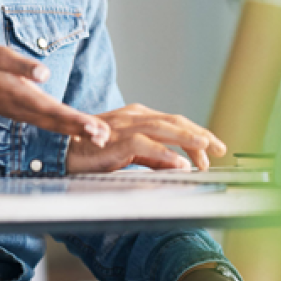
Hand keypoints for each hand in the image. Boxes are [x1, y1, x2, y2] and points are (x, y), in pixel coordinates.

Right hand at [0, 46, 109, 144]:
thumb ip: (22, 64)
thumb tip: (44, 73)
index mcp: (19, 95)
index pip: (54, 111)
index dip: (76, 120)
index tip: (95, 127)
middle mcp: (20, 109)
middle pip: (56, 123)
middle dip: (81, 130)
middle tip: (105, 137)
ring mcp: (18, 112)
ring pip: (51, 125)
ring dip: (74, 130)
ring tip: (96, 135)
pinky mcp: (16, 110)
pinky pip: (43, 122)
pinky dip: (61, 126)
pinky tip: (72, 127)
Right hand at [65, 103, 226, 173]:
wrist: (61, 151)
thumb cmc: (91, 151)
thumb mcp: (128, 153)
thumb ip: (153, 156)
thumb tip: (179, 163)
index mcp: (138, 117)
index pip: (174, 122)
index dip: (196, 133)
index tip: (213, 148)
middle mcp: (134, 117)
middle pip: (174, 121)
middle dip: (200, 134)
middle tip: (219, 148)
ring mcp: (125, 127)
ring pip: (163, 128)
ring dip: (188, 138)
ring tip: (207, 148)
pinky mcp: (116, 141)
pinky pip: (145, 146)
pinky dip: (165, 154)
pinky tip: (180, 164)